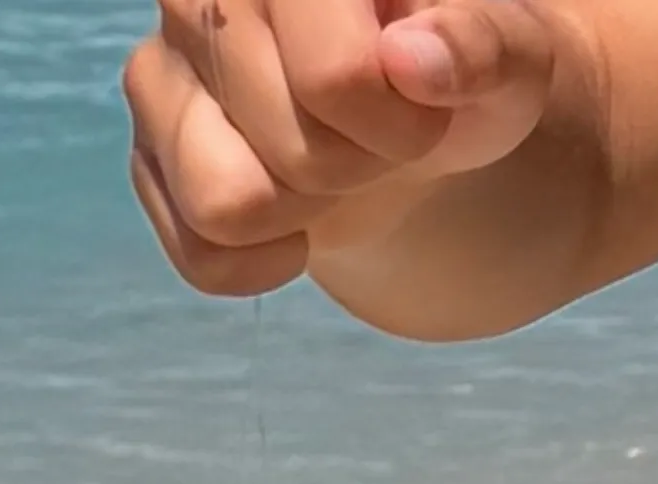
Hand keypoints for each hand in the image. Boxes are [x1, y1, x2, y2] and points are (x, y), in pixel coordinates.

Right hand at [122, 0, 597, 335]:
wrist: (404, 122)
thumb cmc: (456, 77)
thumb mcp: (509, 61)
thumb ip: (485, 46)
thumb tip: (411, 62)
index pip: (338, 81)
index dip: (402, 129)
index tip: (423, 112)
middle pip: (295, 153)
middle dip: (358, 170)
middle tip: (375, 138)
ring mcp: (160, 74)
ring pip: (230, 206)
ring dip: (304, 212)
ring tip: (330, 166)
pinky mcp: (148, 159)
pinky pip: (201, 253)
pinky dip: (263, 263)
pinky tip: (295, 223)